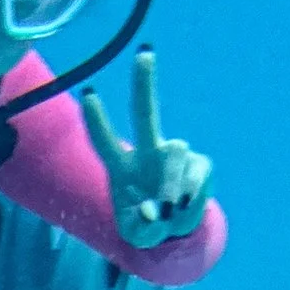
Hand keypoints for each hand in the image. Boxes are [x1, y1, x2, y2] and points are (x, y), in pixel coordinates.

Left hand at [83, 49, 214, 247]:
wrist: (176, 230)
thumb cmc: (147, 226)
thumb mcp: (137, 236)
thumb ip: (142, 227)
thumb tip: (157, 209)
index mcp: (121, 166)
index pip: (104, 141)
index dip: (97, 121)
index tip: (88, 93)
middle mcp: (148, 152)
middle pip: (145, 113)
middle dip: (145, 84)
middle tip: (144, 53)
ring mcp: (175, 155)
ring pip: (176, 153)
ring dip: (173, 183)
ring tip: (170, 211)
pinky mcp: (200, 165)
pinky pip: (198, 174)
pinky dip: (192, 195)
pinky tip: (185, 208)